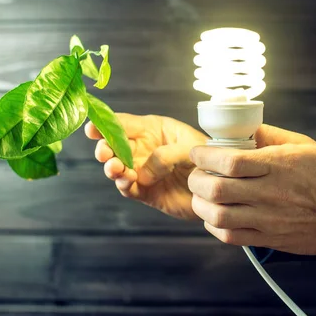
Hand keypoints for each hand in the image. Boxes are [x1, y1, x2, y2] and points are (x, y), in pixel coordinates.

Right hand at [85, 114, 206, 219]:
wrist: (224, 187)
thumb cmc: (210, 158)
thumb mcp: (191, 147)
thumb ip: (166, 155)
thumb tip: (142, 173)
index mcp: (153, 129)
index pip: (124, 123)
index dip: (105, 124)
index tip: (92, 129)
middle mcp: (143, 148)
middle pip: (113, 146)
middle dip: (104, 148)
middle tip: (105, 154)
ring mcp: (142, 170)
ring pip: (117, 168)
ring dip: (112, 168)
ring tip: (116, 169)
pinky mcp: (146, 192)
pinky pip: (128, 188)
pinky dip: (124, 185)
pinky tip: (127, 181)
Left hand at [187, 124, 315, 254]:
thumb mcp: (303, 145)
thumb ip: (270, 135)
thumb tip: (244, 127)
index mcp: (277, 166)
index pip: (229, 160)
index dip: (204, 155)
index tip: (197, 151)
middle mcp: (270, 193)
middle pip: (217, 189)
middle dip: (197, 179)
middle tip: (196, 174)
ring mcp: (269, 219)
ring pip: (218, 216)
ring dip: (201, 205)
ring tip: (201, 195)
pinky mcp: (270, 239)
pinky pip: (231, 237)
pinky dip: (214, 227)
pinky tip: (214, 216)